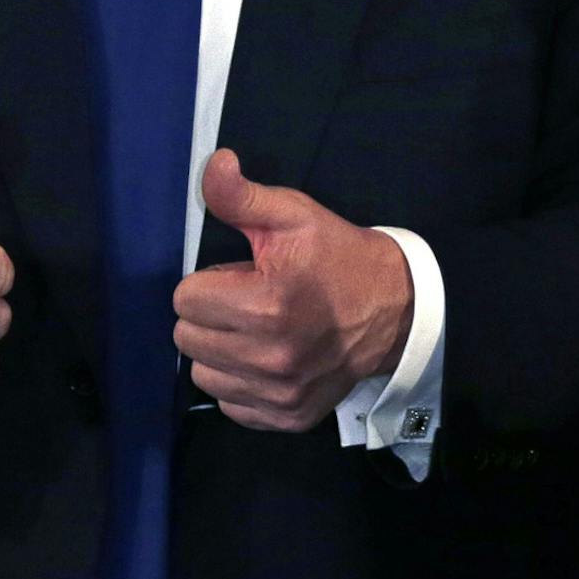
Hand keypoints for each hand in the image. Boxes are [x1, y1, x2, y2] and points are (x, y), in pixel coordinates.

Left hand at [172, 151, 412, 431]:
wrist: (394, 307)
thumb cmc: (335, 256)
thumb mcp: (293, 215)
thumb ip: (242, 196)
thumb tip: (214, 163)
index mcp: (265, 305)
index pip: (184, 300)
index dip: (206, 282)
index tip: (238, 278)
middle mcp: (270, 357)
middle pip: (188, 339)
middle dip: (208, 316)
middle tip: (244, 302)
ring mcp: (281, 392)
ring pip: (204, 375)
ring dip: (218, 352)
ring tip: (252, 331)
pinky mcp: (290, 415)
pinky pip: (231, 405)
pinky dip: (239, 384)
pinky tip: (263, 360)